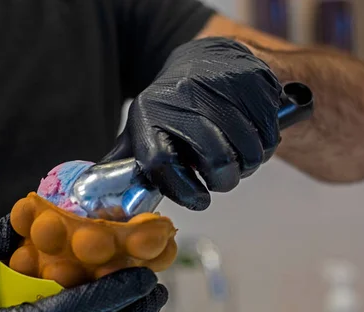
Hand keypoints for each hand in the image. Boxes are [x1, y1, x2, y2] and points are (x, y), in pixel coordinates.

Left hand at [104, 37, 281, 210]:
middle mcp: (183, 98)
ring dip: (246, 164)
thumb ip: (123, 164)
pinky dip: (264, 145)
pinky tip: (249, 134)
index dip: (183, 190)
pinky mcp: (253, 82)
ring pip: (248, 152)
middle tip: (220, 177)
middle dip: (224, 180)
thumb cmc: (172, 107)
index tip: (199, 200)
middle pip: (216, 161)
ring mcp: (221, 87)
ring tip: (234, 153)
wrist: (208, 59)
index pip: (161, 162)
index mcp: (149, 115)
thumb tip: (94, 198)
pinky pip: (269, 136)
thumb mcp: (142, 128)